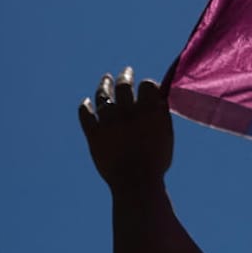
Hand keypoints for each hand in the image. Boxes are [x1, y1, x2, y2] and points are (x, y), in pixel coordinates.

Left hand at [78, 67, 173, 191]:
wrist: (136, 182)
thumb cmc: (156, 160)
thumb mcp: (166, 133)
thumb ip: (160, 114)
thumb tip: (157, 99)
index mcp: (151, 110)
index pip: (148, 84)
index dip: (147, 84)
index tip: (146, 86)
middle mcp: (129, 112)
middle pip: (124, 86)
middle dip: (125, 76)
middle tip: (126, 71)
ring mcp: (109, 122)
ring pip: (103, 97)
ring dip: (104, 85)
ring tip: (106, 79)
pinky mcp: (94, 135)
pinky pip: (86, 116)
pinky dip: (85, 107)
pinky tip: (86, 102)